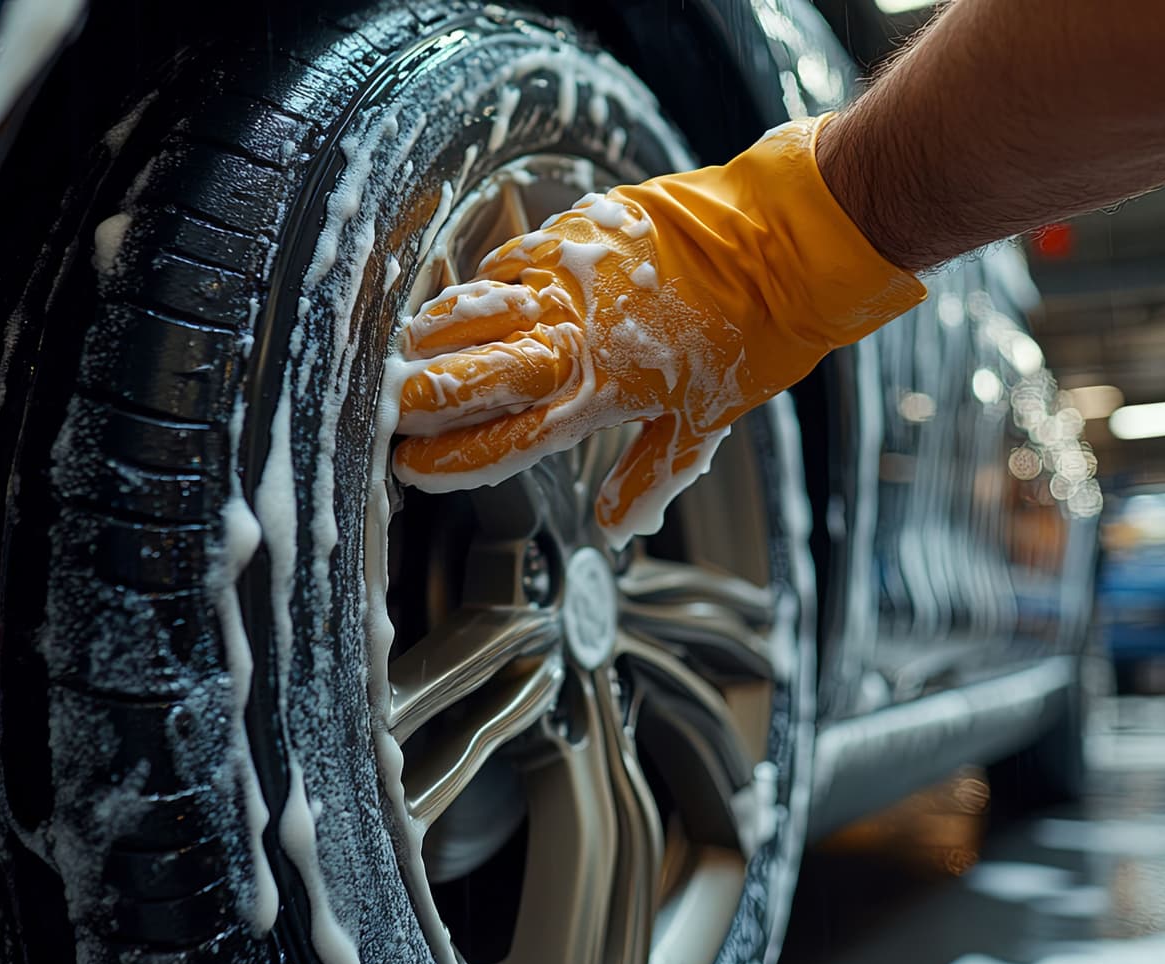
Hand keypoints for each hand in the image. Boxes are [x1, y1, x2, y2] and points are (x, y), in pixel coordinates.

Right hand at [392, 117, 924, 546]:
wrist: (781, 244)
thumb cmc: (753, 335)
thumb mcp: (704, 423)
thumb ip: (650, 476)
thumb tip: (617, 529)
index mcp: (601, 393)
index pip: (505, 439)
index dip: (452, 458)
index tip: (414, 468)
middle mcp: (575, 338)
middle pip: (474, 376)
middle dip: (420, 399)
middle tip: (383, 413)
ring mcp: (570, 280)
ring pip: (480, 312)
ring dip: (435, 336)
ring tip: (400, 353)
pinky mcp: (577, 233)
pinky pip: (512, 262)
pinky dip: (485, 285)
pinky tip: (469, 298)